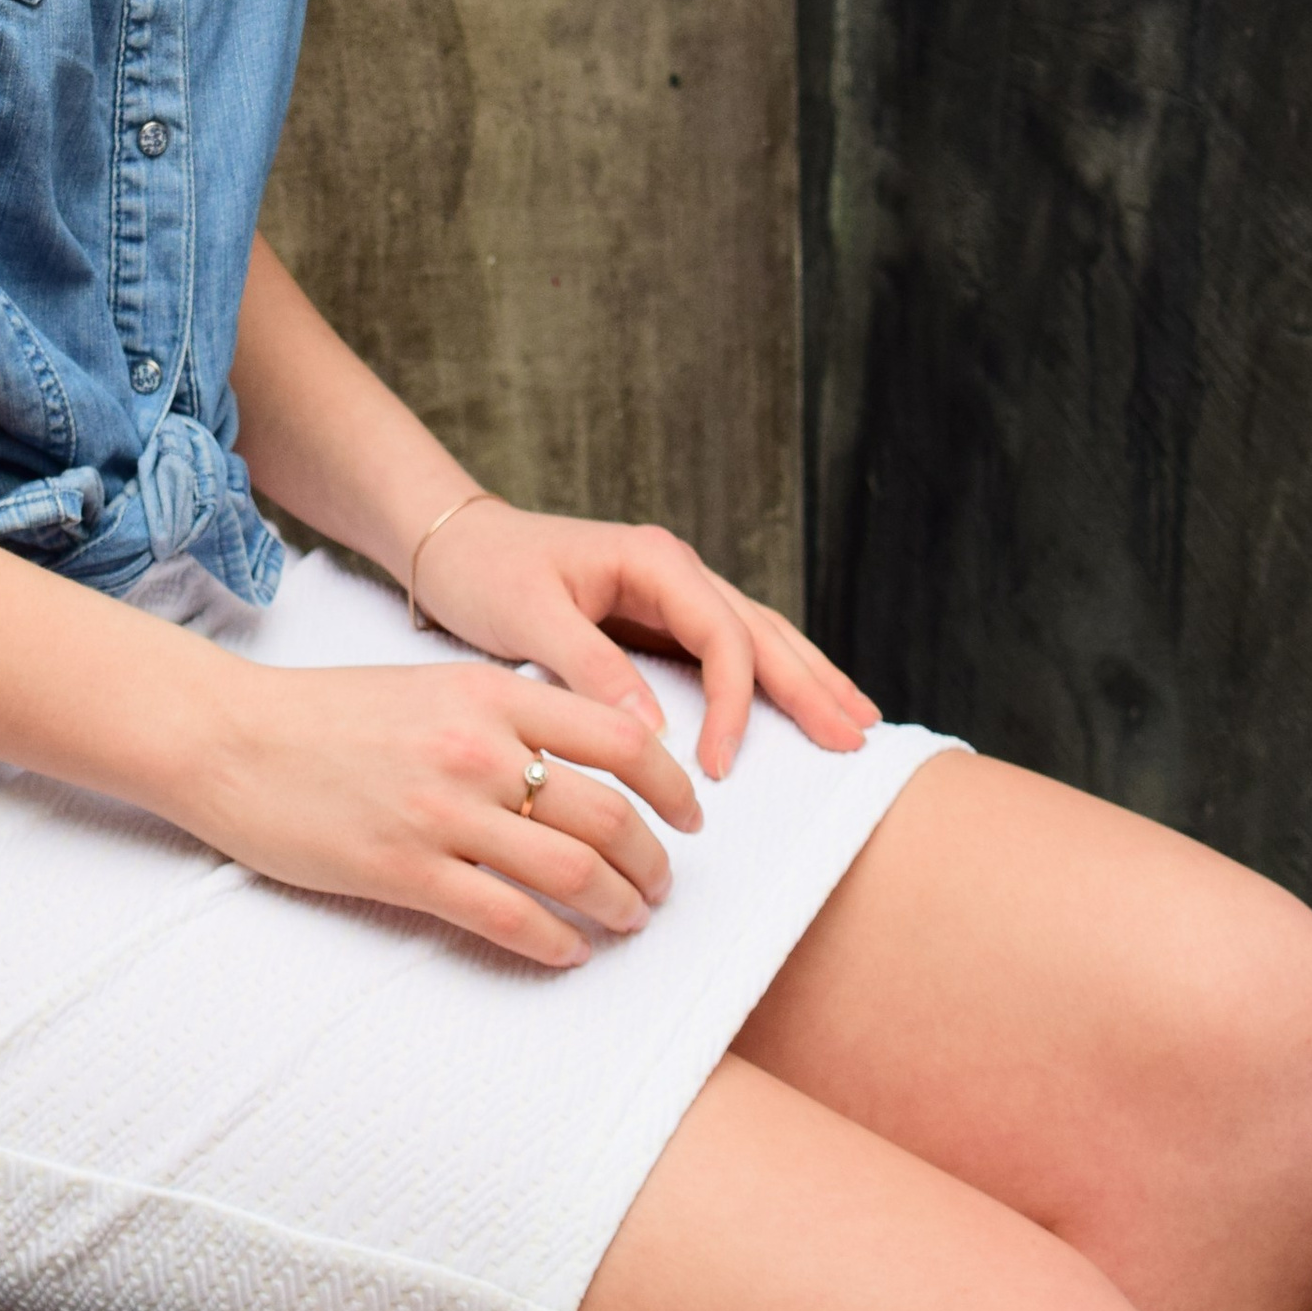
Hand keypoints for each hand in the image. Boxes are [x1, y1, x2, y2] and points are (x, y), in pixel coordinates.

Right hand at [193, 655, 701, 969]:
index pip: (623, 737)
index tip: (691, 816)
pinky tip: (569, 952)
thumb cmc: (329, 713)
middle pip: (610, 812)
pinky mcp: (403, 871)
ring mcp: (441, 813)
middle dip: (653, 860)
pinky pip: (507, 918)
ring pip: (571, 870)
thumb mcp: (433, 683)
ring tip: (629, 920)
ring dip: (618, 905)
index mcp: (491, 693)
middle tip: (662, 885)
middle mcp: (477, 749)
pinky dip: (556, 942)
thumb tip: (588, 752)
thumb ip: (508, 709)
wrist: (231, 738)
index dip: (675, 784)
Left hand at [408, 501, 880, 780]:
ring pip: (757, 636)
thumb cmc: (485, 571)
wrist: (452, 543)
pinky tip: (799, 703)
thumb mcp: (528, 618)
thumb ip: (590, 667)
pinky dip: (769, 677)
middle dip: (812, 685)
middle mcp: (674, 569)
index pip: (721, 636)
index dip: (732, 705)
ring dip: (807, 678)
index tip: (718, 767)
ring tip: (858, 721)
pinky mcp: (658, 616)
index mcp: (652, 560)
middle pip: (761, 631)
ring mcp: (671, 590)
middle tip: (857, 740)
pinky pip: (728, 649)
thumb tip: (654, 732)